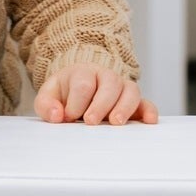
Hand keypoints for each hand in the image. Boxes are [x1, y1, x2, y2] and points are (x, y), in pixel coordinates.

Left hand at [35, 65, 157, 125]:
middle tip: (91, 121)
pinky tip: (149, 121)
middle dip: (101, 104)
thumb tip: (57, 115)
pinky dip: (149, 111)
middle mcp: (105, 77)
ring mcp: (122, 88)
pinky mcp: (134, 102)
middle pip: (109, 83)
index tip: (70, 116)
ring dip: (125, 106)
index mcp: (83, 73)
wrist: (78, 88)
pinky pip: (146, 103)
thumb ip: (46, 105)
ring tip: (116, 122)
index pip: (83, 83)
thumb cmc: (65, 94)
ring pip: (130, 90)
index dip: (77, 101)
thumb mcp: (49, 96)